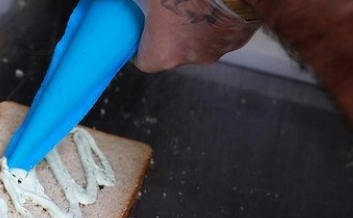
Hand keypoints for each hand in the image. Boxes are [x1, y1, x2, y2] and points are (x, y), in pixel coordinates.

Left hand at [134, 0, 259, 72]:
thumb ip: (135, 2)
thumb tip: (131, 1)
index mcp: (162, 53)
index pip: (142, 60)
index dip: (138, 45)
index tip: (138, 33)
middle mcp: (188, 59)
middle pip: (170, 51)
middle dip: (166, 33)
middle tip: (164, 12)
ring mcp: (216, 51)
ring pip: (196, 42)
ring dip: (192, 27)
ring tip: (192, 4)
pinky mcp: (237, 39)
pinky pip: (219, 33)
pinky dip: (214, 21)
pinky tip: (212, 4)